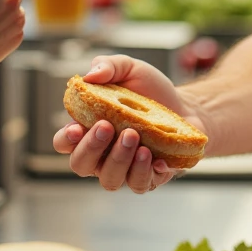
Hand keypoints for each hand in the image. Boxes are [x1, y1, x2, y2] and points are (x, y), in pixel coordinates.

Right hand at [52, 55, 207, 194]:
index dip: (65, 139)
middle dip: (91, 147)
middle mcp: (101, 154)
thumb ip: (108, 65)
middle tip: (108, 126)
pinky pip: (139, 185)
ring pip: (109, 179)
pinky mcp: (147, 178)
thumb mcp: (130, 69)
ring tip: (135, 136)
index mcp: (88, 130)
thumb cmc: (150, 91)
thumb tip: (91, 74)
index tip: (76, 127)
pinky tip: (155, 157)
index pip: (64, 143)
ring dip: (119, 159)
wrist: (187, 107)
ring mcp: (123, 169)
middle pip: (80, 165)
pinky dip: (144, 171)